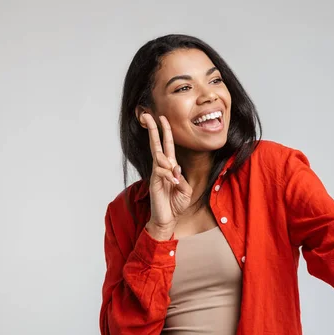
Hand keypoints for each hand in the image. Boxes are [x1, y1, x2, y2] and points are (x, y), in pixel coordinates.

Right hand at [141, 113, 192, 239]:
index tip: (162, 118)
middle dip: (153, 129)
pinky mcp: (153, 182)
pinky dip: (168, 175)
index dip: (165, 132)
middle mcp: (161, 168)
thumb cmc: (176, 204)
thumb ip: (182, 178)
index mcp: (170, 167)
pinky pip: (160, 172)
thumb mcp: (186, 190)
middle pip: (156, 144)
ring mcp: (156, 174)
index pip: (167, 145)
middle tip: (148, 115)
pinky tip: (173, 183)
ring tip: (174, 179)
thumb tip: (175, 168)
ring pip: (159, 158)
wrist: (167, 219)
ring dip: (167, 163)